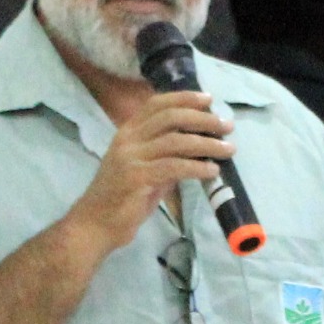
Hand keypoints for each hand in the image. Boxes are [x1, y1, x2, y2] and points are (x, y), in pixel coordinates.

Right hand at [73, 92, 234, 245]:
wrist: (95, 225)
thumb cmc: (121, 199)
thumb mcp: (144, 170)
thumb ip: (165, 156)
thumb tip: (197, 147)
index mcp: (127, 132)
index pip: (156, 104)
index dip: (184, 98)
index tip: (208, 99)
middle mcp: (128, 139)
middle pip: (171, 117)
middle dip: (202, 119)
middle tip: (226, 126)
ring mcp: (131, 157)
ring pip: (176, 141)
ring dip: (207, 144)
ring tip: (228, 150)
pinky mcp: (138, 178)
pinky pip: (175, 167)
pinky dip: (197, 167)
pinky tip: (212, 171)